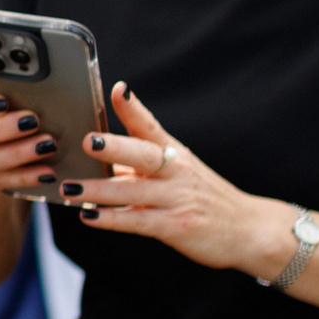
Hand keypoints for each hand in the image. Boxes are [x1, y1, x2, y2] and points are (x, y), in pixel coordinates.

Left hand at [64, 83, 293, 275]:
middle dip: (114, 147)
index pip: (150, 126)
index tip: (117, 89)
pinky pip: (138, 221)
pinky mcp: (175, 226)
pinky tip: (88, 216)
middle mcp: (175, 171)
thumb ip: (139, 163)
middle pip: (142, 154)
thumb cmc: (203, 197)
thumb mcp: (178, 171)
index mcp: (173, 153)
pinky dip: (112, 219)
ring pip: (132, 191)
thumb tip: (98, 156)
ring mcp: (176, 198)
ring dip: (98, 189)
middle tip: (86, 141)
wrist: (250, 229)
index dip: (133, 108)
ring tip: (68, 188)